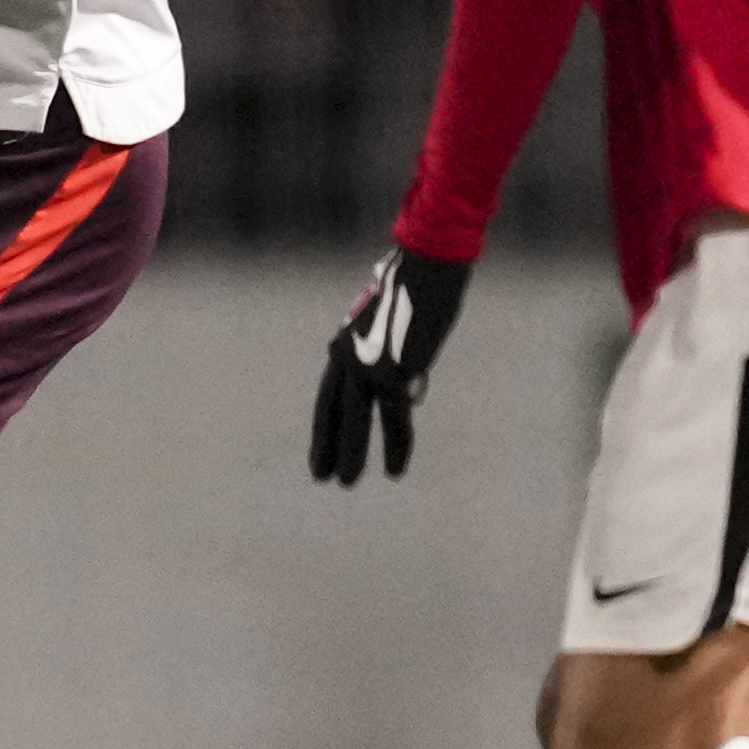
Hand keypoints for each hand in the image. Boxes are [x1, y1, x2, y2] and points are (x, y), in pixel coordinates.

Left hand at [310, 246, 470, 485]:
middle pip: (333, 412)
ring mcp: (368, 364)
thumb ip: (397, 360)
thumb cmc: (418, 285)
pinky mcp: (393, 371)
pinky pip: (395, 418)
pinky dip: (397, 446)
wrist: (428, 264)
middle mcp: (347, 356)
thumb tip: (409, 394)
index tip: (320, 452)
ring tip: (348, 483)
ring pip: (355, 421)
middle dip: (330, 446)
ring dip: (353, 454)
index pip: (328, 396)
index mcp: (343, 344)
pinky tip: (396, 469)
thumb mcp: (398, 325)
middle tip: (324, 478)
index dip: (326, 426)